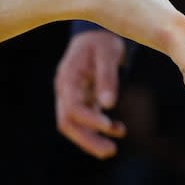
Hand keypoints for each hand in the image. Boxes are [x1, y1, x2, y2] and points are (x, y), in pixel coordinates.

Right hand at [53, 29, 129, 158]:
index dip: (89, 120)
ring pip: (75, 125)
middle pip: (68, 122)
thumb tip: (109, 105)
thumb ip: (107, 78)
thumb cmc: (102, 41)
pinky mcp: (81, 98)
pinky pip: (86, 118)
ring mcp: (71, 96)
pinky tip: (118, 130)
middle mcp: (65, 91)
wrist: (96, 32)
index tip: (109, 125)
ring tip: (112, 150)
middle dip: (87, 139)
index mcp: (68, 79)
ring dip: (92, 139)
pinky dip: (100, 127)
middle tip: (109, 151)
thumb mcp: (108, 54)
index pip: (73, 107)